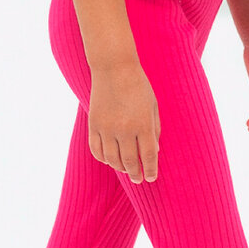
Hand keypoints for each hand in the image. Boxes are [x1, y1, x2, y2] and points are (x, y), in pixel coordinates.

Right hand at [87, 62, 161, 182]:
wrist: (114, 68)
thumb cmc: (138, 85)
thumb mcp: (153, 106)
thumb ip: (154, 129)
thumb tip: (154, 152)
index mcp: (143, 124)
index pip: (149, 156)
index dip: (151, 170)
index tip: (151, 178)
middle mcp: (125, 129)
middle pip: (131, 162)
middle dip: (136, 174)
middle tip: (138, 179)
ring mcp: (107, 128)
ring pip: (112, 159)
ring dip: (120, 168)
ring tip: (125, 170)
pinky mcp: (94, 124)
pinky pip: (96, 150)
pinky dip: (103, 158)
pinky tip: (110, 159)